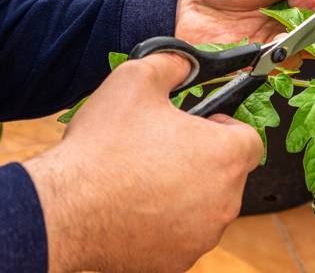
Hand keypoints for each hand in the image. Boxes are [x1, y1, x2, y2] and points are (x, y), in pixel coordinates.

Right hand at [23, 54, 260, 272]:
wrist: (66, 208)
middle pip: (227, 175)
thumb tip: (187, 62)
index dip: (224, 128)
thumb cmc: (103, 146)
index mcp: (224, 156)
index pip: (249, 139)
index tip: (197, 126)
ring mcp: (201, 236)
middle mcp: (223, 202)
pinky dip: (164, 223)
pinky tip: (132, 207)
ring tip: (141, 177)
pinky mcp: (176, 261)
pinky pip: (180, 235)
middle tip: (161, 147)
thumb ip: (174, 63)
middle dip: (201, 159)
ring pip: (204, 207)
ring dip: (184, 192)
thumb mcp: (137, 79)